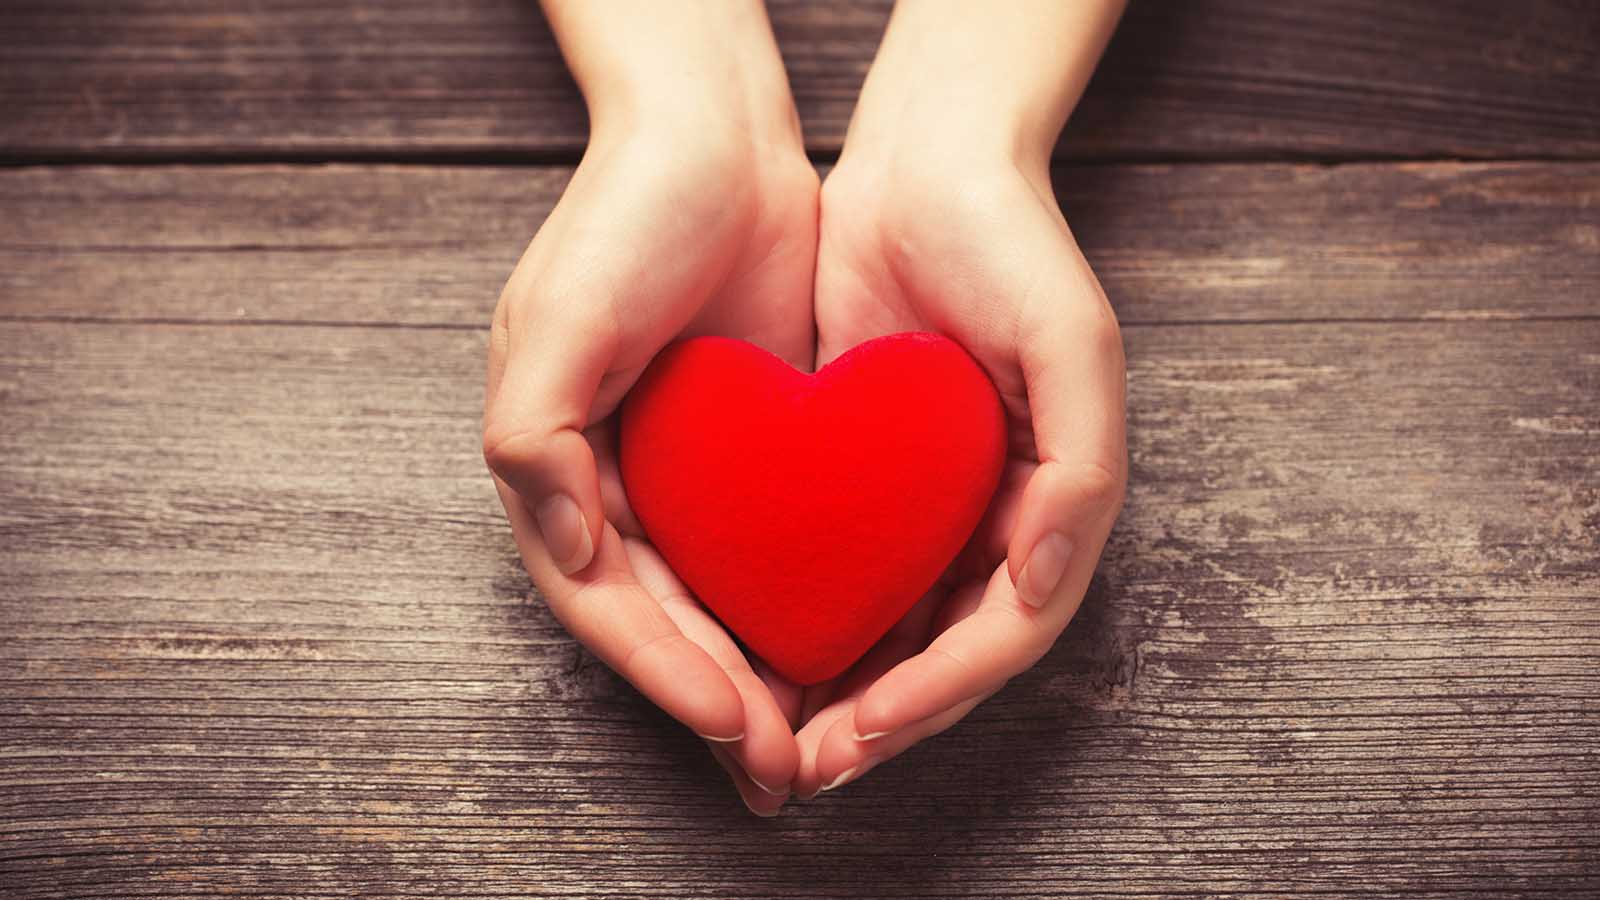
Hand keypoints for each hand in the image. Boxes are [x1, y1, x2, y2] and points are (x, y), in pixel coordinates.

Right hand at [484, 1, 816, 815]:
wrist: (717, 139)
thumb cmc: (626, 216)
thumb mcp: (562, 318)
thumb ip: (534, 437)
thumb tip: (565, 549)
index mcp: (554, 467)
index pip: (606, 601)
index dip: (662, 670)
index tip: (730, 721)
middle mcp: (613, 485)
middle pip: (662, 623)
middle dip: (716, 700)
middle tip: (779, 771)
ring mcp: (684, 477)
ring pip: (718, 605)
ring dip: (758, 680)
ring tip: (813, 746)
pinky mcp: (750, 458)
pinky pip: (770, 554)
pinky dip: (794, 611)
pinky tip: (842, 653)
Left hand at [788, 0, 1128, 796]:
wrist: (927, 165)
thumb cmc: (1011, 245)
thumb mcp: (1070, 343)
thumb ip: (1078, 470)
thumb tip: (1038, 585)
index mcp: (1056, 501)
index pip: (1002, 634)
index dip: (937, 695)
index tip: (861, 735)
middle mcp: (1000, 516)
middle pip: (945, 652)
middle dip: (883, 719)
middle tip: (807, 768)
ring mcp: (937, 501)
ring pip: (894, 627)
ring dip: (845, 690)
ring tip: (781, 739)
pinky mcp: (873, 475)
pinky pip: (847, 569)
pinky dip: (815, 619)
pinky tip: (761, 646)